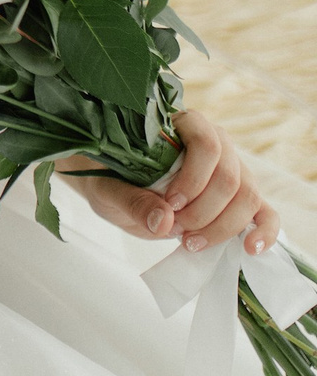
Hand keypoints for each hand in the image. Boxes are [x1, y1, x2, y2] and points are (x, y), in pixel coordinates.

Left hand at [60, 109, 278, 257]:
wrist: (117, 187)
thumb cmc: (114, 178)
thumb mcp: (110, 190)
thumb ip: (132, 201)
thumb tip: (163, 222)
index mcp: (184, 126)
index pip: (207, 144)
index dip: (193, 180)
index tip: (170, 205)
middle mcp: (217, 142)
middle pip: (230, 176)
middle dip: (204, 211)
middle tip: (175, 232)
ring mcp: (234, 169)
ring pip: (248, 196)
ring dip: (223, 226)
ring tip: (191, 243)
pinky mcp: (241, 198)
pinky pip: (265, 212)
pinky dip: (264, 231)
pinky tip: (252, 249)